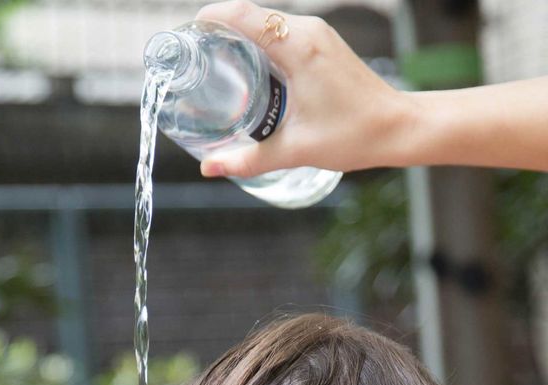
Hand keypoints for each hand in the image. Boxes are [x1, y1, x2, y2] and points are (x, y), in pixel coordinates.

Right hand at [195, 0, 410, 176]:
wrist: (397, 127)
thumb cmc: (353, 135)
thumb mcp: (294, 150)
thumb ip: (248, 160)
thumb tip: (209, 168)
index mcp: (299, 48)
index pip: (244, 15)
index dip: (211, 17)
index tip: (189, 34)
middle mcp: (309, 32)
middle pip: (252, 14)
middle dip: (219, 27)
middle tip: (194, 55)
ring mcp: (318, 35)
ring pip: (267, 22)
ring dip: (239, 34)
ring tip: (214, 61)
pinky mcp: (323, 45)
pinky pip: (283, 33)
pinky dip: (260, 43)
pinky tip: (247, 69)